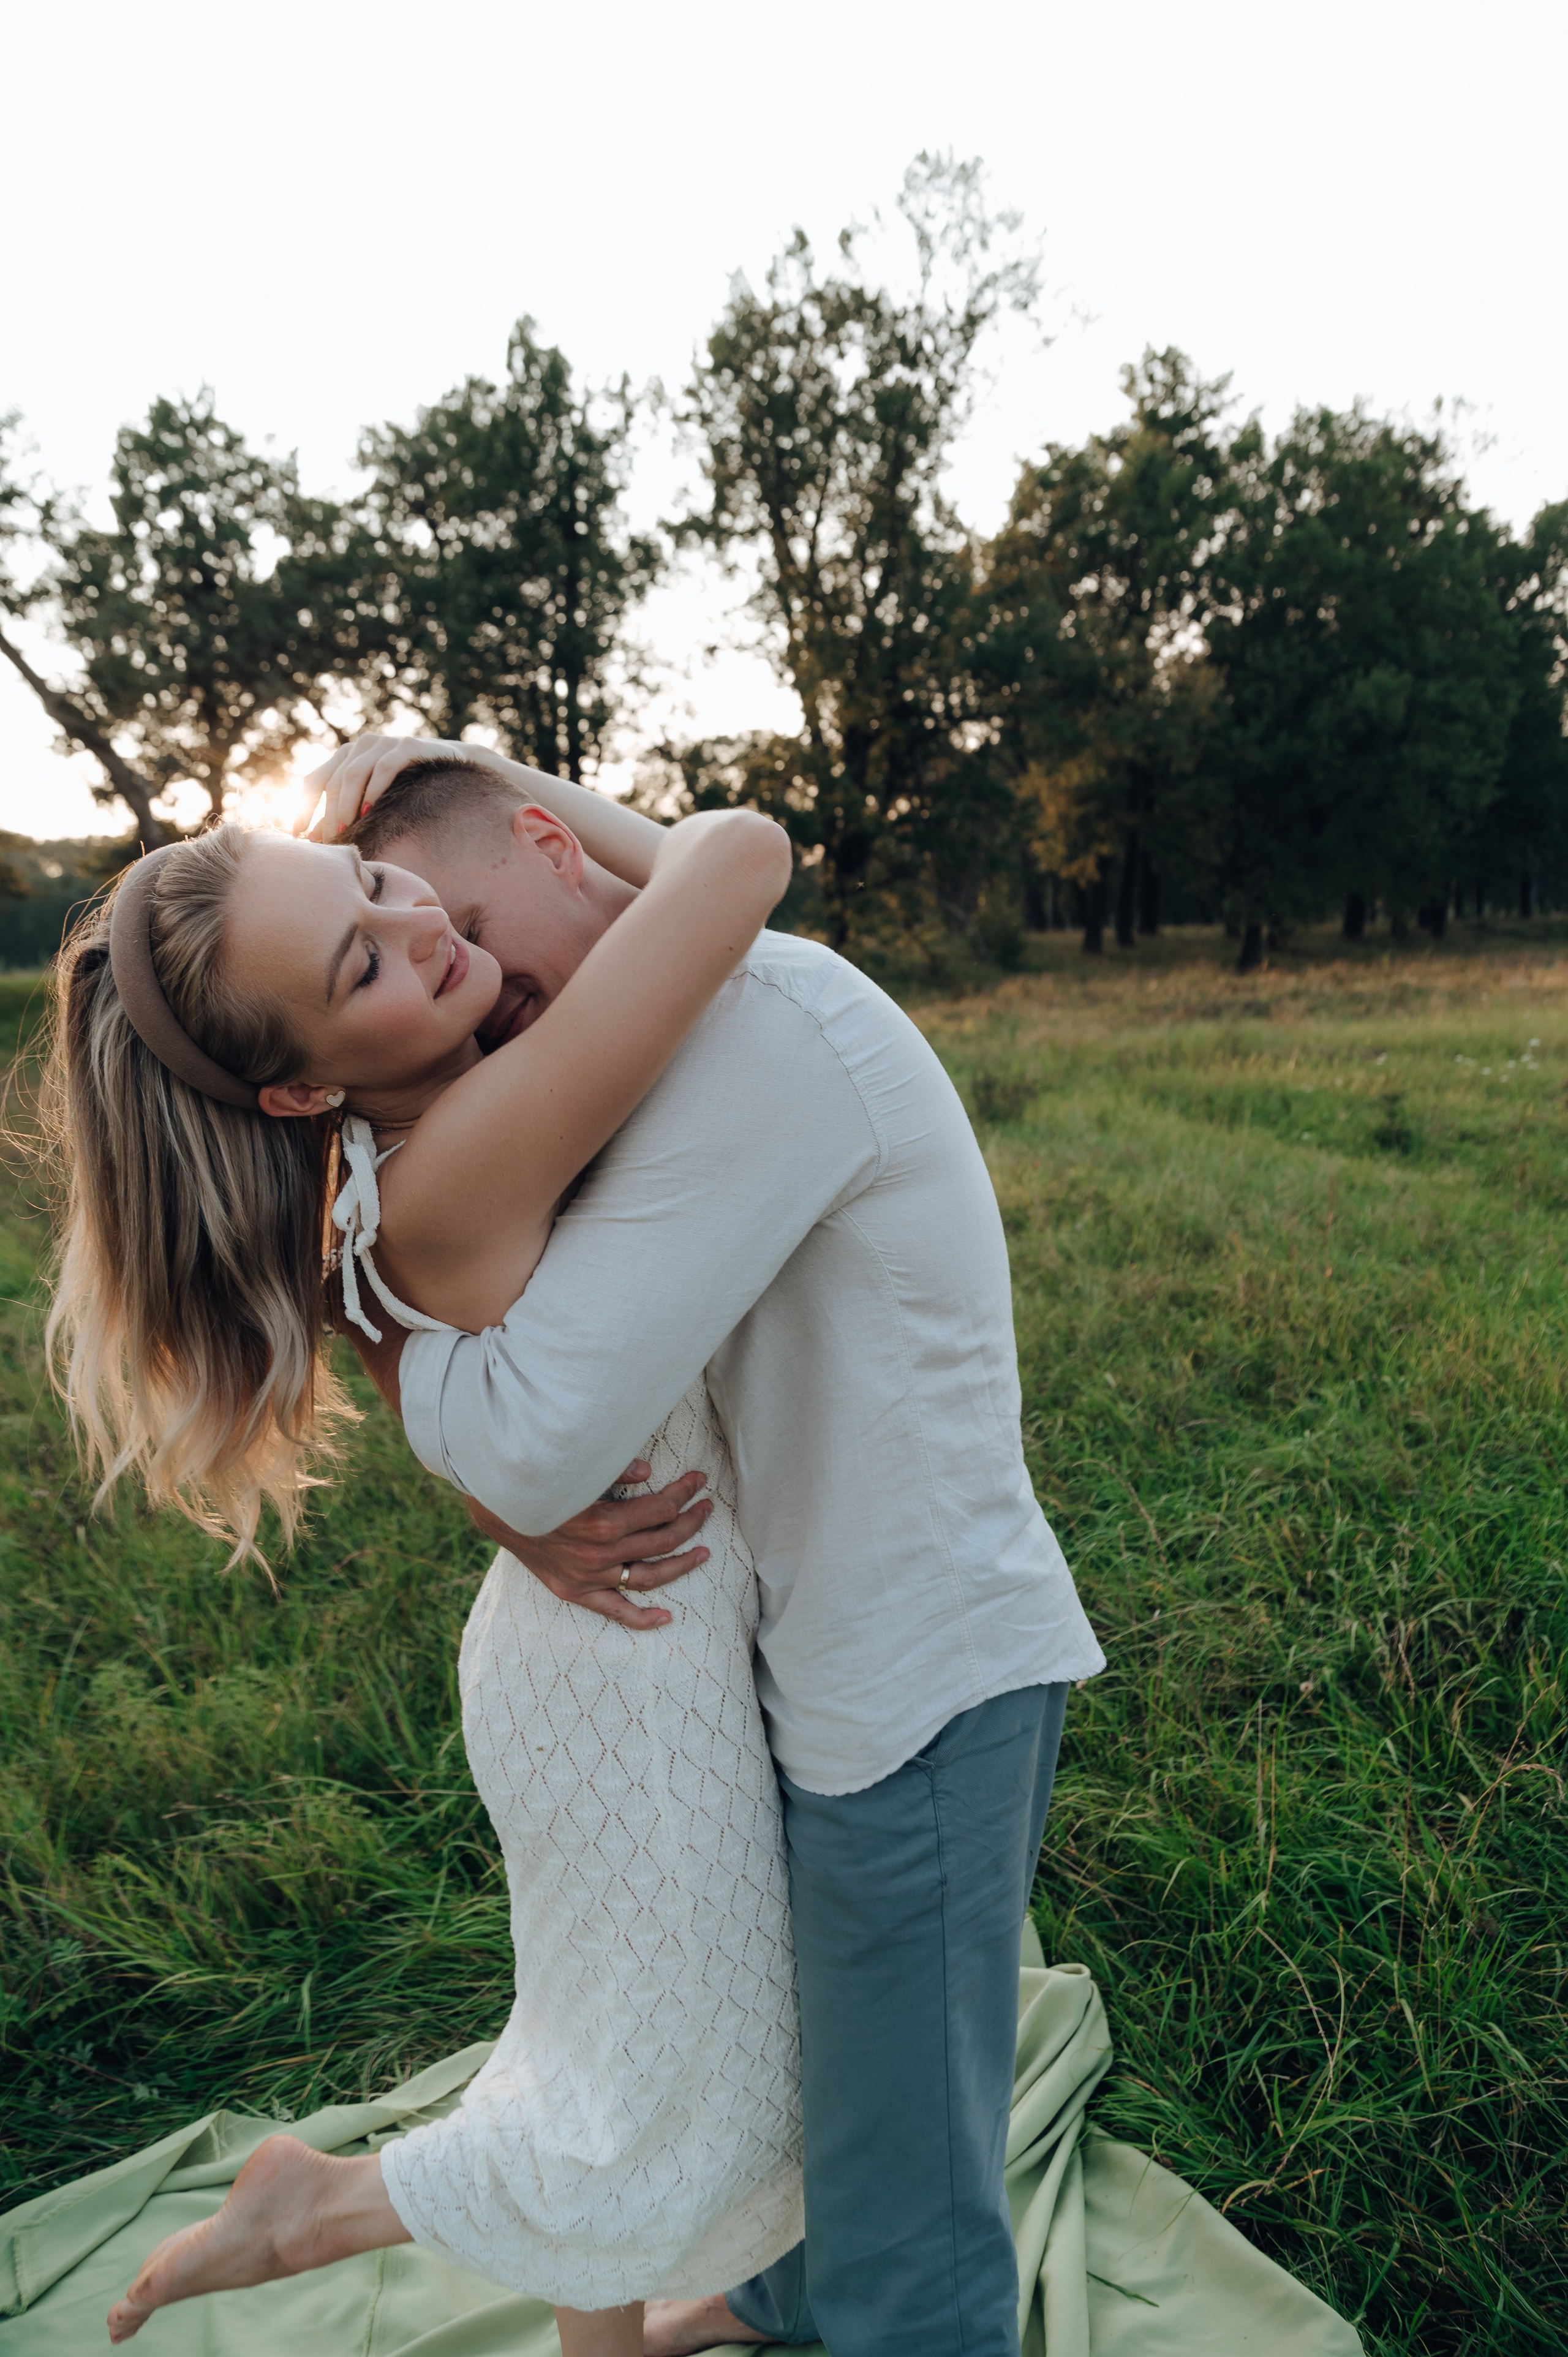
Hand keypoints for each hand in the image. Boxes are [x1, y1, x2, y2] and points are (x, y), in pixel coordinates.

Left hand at [296, 734, 500, 843]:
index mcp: (349, 756)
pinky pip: (385, 767)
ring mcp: (386, 742)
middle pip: (332, 780)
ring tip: (346, 829)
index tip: (296, 835)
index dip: (302, 808)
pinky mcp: (409, 745)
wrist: (462, 768)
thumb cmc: (417, 790)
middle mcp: (363, 745)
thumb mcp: (377, 801)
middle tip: (329, 840)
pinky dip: (374, 789)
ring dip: (346, 804)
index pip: (314, 781)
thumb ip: (348, 814)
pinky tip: (370, 810)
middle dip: (326, 813)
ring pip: (353, 772)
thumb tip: (312, 840)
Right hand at [467, 1467, 713, 1630]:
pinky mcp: (575, 1591)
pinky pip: (615, 1611)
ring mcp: (590, 1576)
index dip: (685, 1493)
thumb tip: (649, 1471)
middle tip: (706, 1507)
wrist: (500, 1510)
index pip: (662, 1509)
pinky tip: (667, 1617)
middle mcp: (601, 1554)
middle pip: (662, 1539)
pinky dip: (642, 1618)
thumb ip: (615, 1469)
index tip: (698, 1480)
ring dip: (681, 1564)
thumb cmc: (543, 1484)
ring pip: (648, 1577)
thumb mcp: (579, 1471)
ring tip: (703, 1553)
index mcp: (605, 1521)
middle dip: (691, 1520)